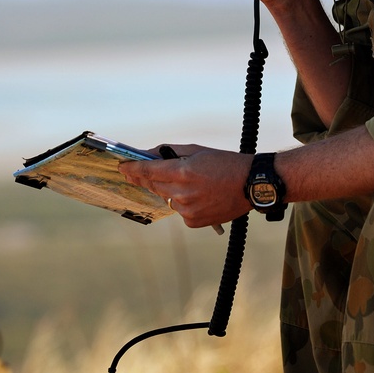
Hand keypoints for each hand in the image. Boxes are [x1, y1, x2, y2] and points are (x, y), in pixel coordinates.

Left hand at [119, 144, 252, 230]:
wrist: (251, 184)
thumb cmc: (226, 164)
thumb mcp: (198, 151)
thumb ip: (172, 152)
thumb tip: (151, 154)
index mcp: (183, 172)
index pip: (148, 170)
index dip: (132, 168)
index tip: (122, 167)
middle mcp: (183, 192)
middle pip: (154, 185)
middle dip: (147, 178)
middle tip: (137, 173)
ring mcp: (188, 209)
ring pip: (167, 198)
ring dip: (170, 190)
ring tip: (190, 183)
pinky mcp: (194, 221)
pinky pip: (180, 211)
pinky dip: (183, 203)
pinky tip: (199, 196)